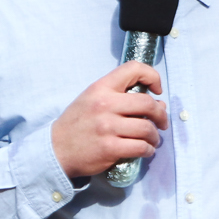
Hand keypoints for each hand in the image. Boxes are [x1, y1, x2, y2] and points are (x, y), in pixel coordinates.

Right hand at [51, 62, 169, 178]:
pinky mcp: (110, 148)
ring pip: (147, 128)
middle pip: (148, 103)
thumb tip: (156, 102)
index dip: (152, 76)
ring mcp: (107, 127)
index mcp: (101, 88)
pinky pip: (140, 147)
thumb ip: (119, 96)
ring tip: (152, 139)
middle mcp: (105, 104)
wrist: (56, 149)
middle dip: (161, 114)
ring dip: (155, 136)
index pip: (133, 69)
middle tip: (162, 122)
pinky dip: (148, 150)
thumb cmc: (77, 124)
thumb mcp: (92, 99)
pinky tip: (145, 150)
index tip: (157, 90)